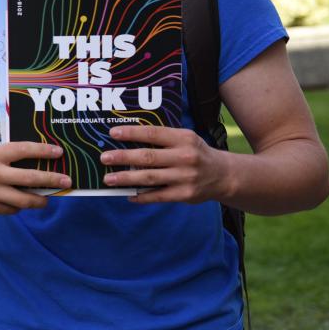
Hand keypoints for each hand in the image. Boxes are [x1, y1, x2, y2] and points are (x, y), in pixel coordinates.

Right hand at [0, 141, 69, 214]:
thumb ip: (10, 156)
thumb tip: (40, 161)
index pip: (23, 150)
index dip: (43, 151)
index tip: (59, 153)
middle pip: (29, 178)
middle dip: (51, 180)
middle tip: (66, 181)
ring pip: (24, 200)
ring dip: (40, 200)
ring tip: (47, 199)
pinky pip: (13, 209)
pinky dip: (19, 206)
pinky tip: (20, 202)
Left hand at [101, 126, 227, 203]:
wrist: (224, 175)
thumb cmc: (195, 153)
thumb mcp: (185, 139)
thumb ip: (162, 138)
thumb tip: (128, 139)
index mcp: (184, 139)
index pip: (153, 133)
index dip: (132, 133)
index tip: (113, 133)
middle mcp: (185, 157)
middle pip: (148, 157)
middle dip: (123, 157)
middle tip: (104, 157)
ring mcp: (185, 177)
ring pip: (149, 178)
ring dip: (126, 179)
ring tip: (109, 179)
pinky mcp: (185, 194)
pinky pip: (158, 196)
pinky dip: (141, 196)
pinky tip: (128, 195)